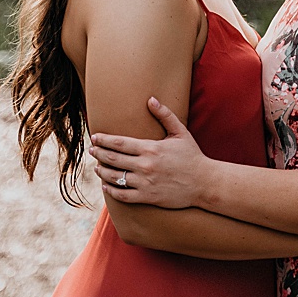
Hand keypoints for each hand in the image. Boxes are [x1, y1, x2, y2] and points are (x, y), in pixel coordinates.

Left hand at [88, 97, 208, 208]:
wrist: (205, 183)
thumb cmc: (192, 156)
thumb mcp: (180, 132)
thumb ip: (164, 115)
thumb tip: (150, 99)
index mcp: (150, 148)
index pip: (119, 142)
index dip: (103, 140)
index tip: (94, 137)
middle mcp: (145, 165)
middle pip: (113, 158)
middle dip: (99, 153)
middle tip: (92, 150)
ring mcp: (146, 183)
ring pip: (115, 177)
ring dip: (102, 171)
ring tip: (96, 167)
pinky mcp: (148, 197)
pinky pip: (124, 195)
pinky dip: (111, 190)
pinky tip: (106, 186)